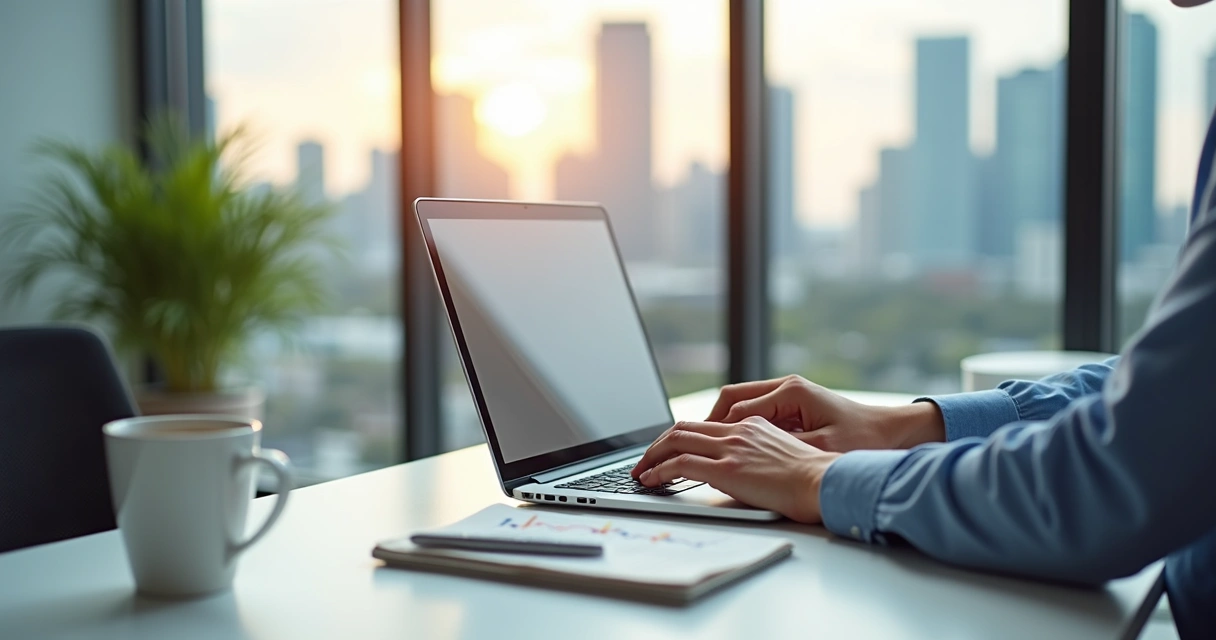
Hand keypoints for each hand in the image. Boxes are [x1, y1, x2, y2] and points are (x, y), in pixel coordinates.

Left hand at [630, 417, 839, 522]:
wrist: (826, 482)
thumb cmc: (815, 478)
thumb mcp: (785, 454)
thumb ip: (759, 454)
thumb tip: (744, 470)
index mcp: (752, 425)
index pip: (704, 424)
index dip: (679, 436)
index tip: (667, 449)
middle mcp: (738, 431)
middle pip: (684, 428)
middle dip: (658, 444)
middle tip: (645, 460)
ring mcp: (731, 448)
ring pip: (676, 441)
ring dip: (651, 457)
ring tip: (640, 472)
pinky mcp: (727, 469)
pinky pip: (681, 465)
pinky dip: (660, 471)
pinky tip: (651, 481)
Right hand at [707, 375, 945, 451]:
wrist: (894, 432)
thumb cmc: (864, 440)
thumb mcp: (822, 449)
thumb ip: (783, 449)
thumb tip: (749, 459)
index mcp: (790, 393)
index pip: (737, 408)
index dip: (716, 431)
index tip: (698, 449)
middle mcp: (785, 387)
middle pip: (731, 398)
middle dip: (709, 422)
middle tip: (690, 445)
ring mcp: (788, 393)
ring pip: (740, 402)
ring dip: (723, 423)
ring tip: (707, 447)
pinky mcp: (793, 404)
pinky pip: (755, 410)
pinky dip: (739, 425)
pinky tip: (734, 446)